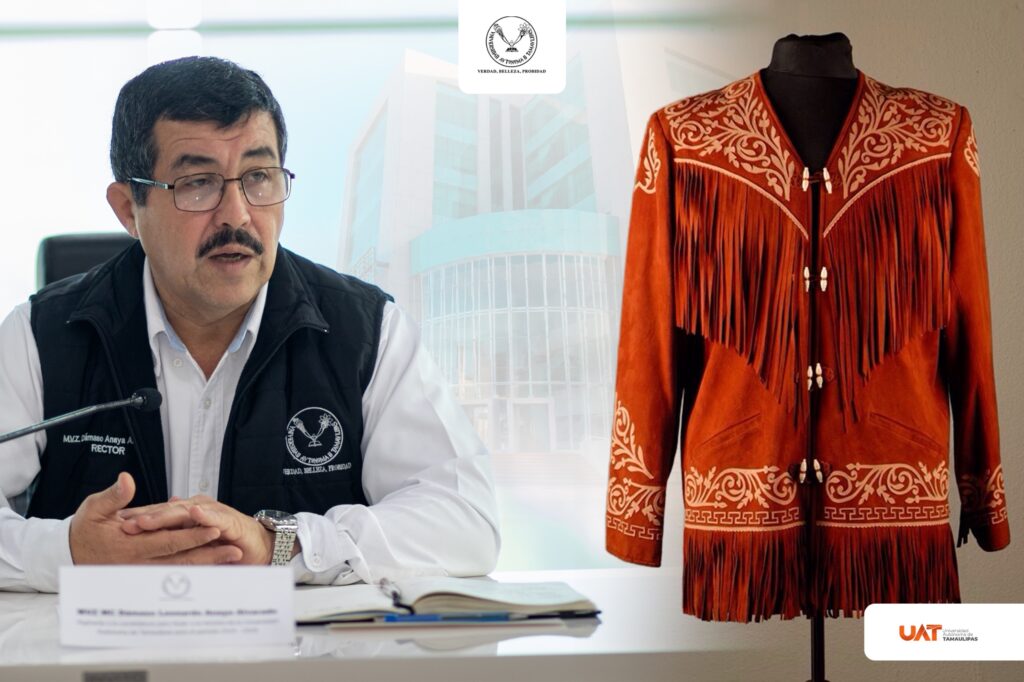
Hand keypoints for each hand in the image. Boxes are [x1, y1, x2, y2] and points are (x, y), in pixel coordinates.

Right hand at [69, 472, 242, 564]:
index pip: (167, 541)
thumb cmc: (83, 530)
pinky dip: (196, 572)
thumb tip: (126, 480)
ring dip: (208, 565)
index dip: (192, 535)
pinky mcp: (146, 576)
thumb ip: (113, 497)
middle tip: (236, 549)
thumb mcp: (93, 509)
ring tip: (234, 558)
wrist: (70, 555)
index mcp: (130, 546)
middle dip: (210, 554)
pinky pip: (174, 576)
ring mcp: (144, 572)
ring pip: (181, 570)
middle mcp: (140, 563)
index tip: (215, 527)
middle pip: (181, 560)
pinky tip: (217, 568)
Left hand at [120, 496, 278, 564]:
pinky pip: (215, 519)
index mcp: (186, 516)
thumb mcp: (194, 543)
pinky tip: (193, 514)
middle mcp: (197, 512)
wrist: (260, 546)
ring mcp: (213, 515)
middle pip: (168, 513)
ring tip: (149, 520)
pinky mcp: (230, 523)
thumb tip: (153, 530)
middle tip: (126, 523)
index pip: (159, 514)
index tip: (116, 524)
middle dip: (148, 517)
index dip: (139, 518)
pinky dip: (204, 516)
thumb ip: (173, 534)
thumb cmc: (229, 543)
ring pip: (186, 514)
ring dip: (167, 516)